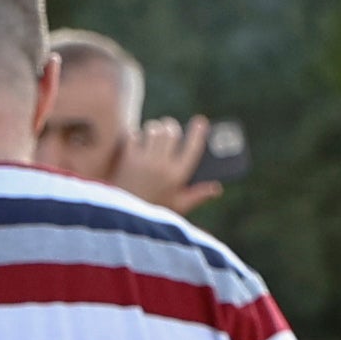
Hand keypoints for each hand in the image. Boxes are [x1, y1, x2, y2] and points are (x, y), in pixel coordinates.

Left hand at [112, 117, 226, 213]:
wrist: (123, 218)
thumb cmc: (153, 212)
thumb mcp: (179, 207)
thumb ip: (198, 196)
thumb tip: (217, 188)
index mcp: (178, 176)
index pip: (193, 147)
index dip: (199, 132)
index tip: (201, 121)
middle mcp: (162, 165)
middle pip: (172, 132)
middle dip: (172, 127)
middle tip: (172, 129)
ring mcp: (144, 160)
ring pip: (153, 130)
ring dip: (155, 129)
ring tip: (155, 133)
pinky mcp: (127, 158)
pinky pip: (135, 136)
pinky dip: (137, 136)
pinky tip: (138, 141)